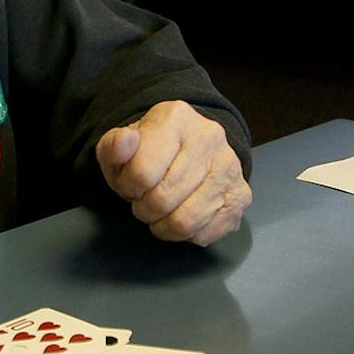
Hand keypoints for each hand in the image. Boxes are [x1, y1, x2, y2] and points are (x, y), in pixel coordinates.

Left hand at [95, 100, 250, 245]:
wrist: (190, 148)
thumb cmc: (151, 151)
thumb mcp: (122, 146)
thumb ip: (113, 146)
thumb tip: (124, 142)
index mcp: (176, 119)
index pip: (142, 173)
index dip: (128, 186)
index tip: (131, 182)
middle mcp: (209, 138)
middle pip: (162, 199)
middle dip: (144, 208)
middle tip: (145, 199)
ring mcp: (229, 167)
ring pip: (185, 222)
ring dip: (163, 225)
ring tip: (161, 210)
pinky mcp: (241, 196)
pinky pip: (205, 234)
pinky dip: (187, 234)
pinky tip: (183, 214)